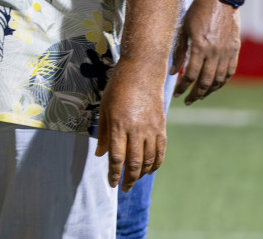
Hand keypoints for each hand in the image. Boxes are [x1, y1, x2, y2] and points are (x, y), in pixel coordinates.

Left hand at [95, 62, 167, 192]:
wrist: (142, 73)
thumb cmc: (118, 88)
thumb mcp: (104, 108)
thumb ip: (103, 133)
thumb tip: (100, 154)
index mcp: (118, 125)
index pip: (117, 157)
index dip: (114, 173)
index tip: (111, 183)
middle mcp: (136, 130)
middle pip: (134, 162)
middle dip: (129, 179)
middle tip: (124, 188)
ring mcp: (151, 129)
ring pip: (149, 160)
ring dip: (142, 173)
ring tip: (135, 180)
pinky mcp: (161, 127)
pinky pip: (160, 151)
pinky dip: (156, 163)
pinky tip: (150, 169)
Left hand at [171, 0, 240, 104]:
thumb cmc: (196, 11)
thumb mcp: (183, 29)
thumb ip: (179, 52)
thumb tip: (173, 71)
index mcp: (199, 47)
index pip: (190, 75)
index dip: (183, 87)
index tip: (177, 94)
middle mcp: (214, 52)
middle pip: (206, 82)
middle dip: (196, 94)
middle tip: (188, 101)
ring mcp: (227, 52)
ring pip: (219, 80)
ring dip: (210, 91)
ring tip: (200, 96)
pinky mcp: (235, 50)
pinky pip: (230, 72)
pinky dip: (222, 82)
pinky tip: (215, 86)